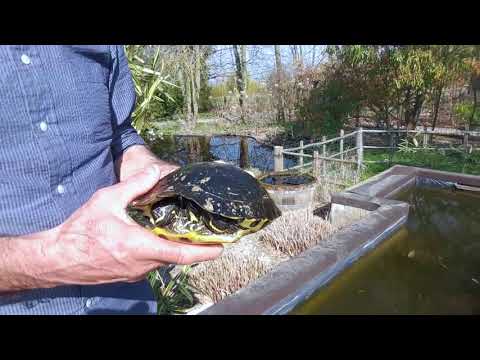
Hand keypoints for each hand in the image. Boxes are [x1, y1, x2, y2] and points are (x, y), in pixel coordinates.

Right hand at [42, 165, 222, 285]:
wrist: (57, 258)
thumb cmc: (80, 230)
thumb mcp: (107, 200)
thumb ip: (135, 186)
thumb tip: (156, 171)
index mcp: (140, 246)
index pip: (181, 254)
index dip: (204, 251)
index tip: (221, 247)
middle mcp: (142, 264)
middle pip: (177, 258)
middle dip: (195, 248)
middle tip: (208, 235)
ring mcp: (136, 272)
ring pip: (164, 261)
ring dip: (177, 249)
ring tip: (187, 234)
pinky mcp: (129, 274)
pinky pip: (152, 264)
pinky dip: (161, 252)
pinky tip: (160, 238)